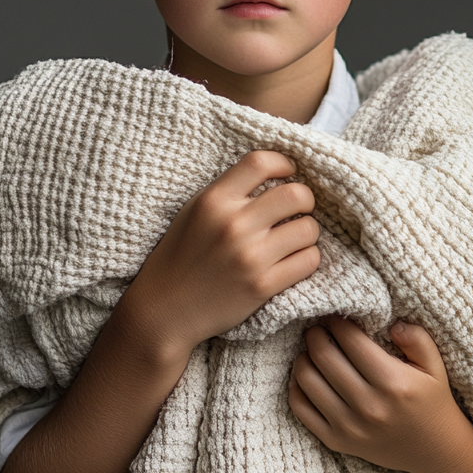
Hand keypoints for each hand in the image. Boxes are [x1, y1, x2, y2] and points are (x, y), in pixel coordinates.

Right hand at [120, 151, 321, 360]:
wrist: (164, 310)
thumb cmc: (181, 257)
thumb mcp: (194, 212)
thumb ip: (229, 192)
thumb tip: (276, 177)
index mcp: (213, 201)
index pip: (261, 162)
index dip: (285, 163)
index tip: (288, 173)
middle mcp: (233, 224)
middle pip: (297, 194)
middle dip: (305, 201)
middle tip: (298, 211)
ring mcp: (249, 256)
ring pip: (309, 229)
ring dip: (307, 233)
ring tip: (293, 240)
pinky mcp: (262, 286)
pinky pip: (308, 261)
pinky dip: (306, 259)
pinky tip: (292, 261)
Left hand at [289, 317, 461, 472]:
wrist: (435, 452)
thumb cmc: (433, 402)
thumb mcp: (435, 367)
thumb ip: (417, 339)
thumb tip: (392, 323)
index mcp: (393, 383)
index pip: (351, 341)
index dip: (337, 322)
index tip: (334, 316)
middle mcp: (369, 406)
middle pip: (324, 358)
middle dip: (315, 335)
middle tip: (317, 329)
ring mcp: (350, 426)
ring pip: (307, 381)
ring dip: (303, 358)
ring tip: (311, 350)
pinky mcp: (336, 441)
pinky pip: (302, 410)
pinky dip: (297, 387)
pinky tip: (306, 376)